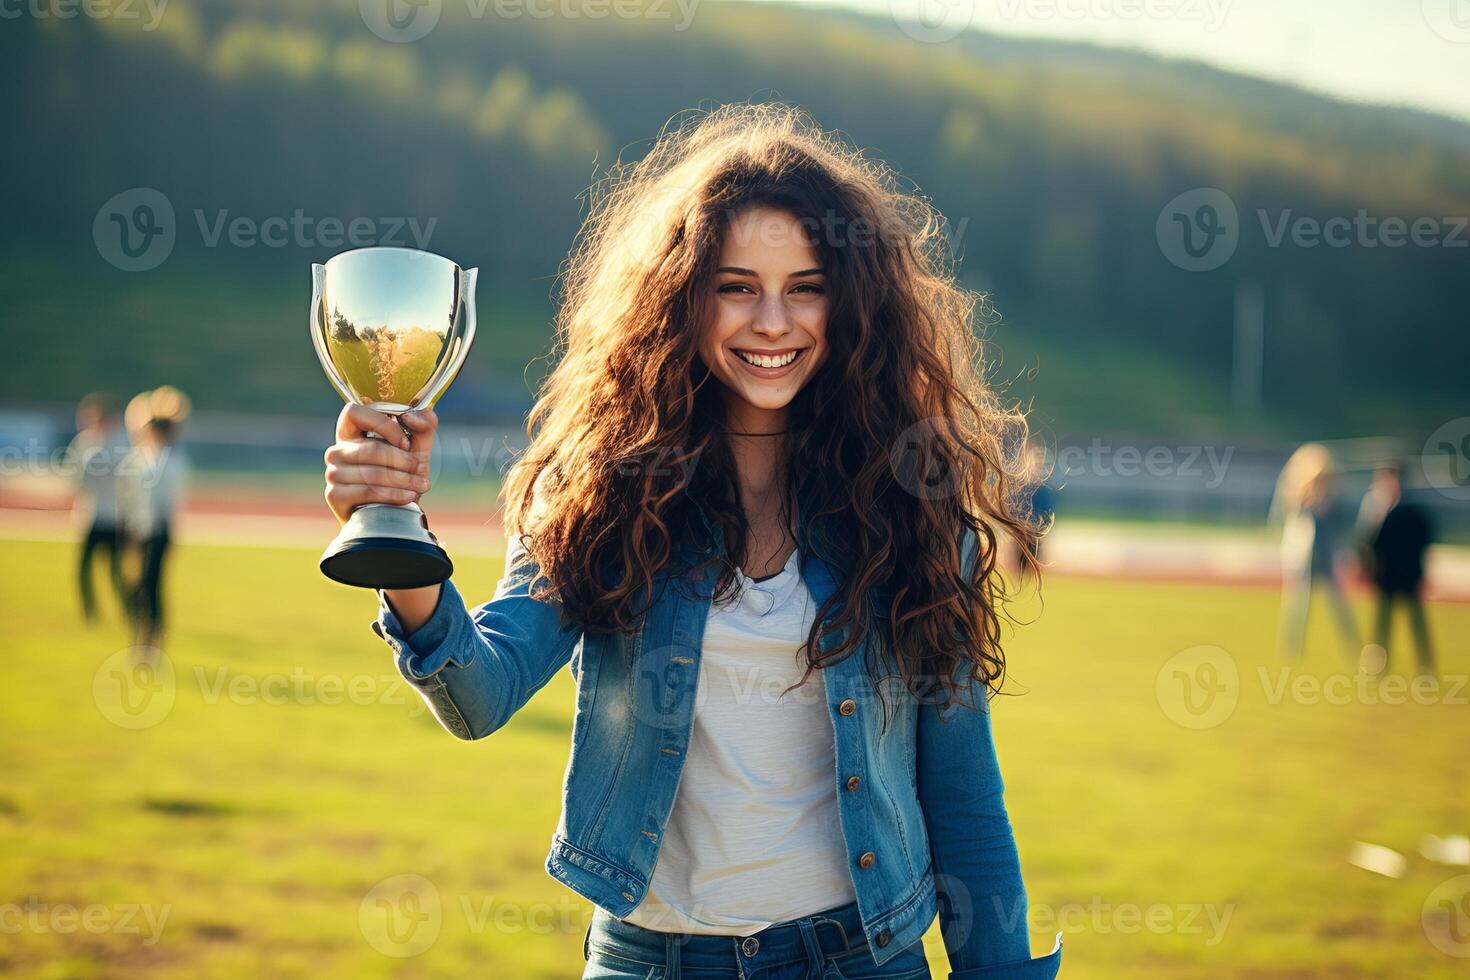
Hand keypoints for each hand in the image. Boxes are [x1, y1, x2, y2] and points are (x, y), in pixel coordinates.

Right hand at [324, 404, 437, 525]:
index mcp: (351, 431)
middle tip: (421, 469)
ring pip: (372, 472)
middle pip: (371, 449)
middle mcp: (337, 450)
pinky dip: (393, 494)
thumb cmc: (402, 475)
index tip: (405, 442)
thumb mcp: (417, 449)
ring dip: (403, 480)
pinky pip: (367, 491)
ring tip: (421, 485)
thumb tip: (412, 415)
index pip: (354, 412)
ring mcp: (333, 473)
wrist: (392, 513)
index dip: (382, 424)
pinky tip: (409, 497)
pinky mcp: (334, 495)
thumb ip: (423, 427)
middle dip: (403, 461)